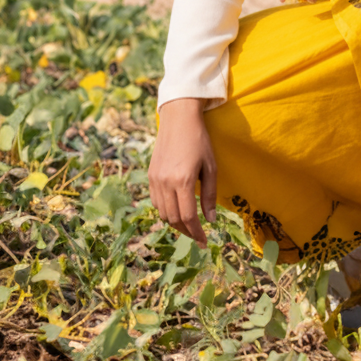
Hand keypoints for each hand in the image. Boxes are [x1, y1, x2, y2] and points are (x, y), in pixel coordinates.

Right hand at [149, 98, 216, 245]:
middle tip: (197, 235)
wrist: (178, 119)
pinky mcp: (150, 176)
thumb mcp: (210, 167)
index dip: (196, 233)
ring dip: (176, 221)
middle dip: (186, 231)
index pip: (188, 217)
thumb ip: (209, 195)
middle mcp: (166, 183)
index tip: (204, 242)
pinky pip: (156, 202)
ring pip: (163, 213)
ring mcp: (155, 180)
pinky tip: (176, 207)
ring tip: (189, 222)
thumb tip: (211, 220)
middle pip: (174, 219)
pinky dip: (166, 210)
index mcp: (183, 181)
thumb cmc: (199, 141)